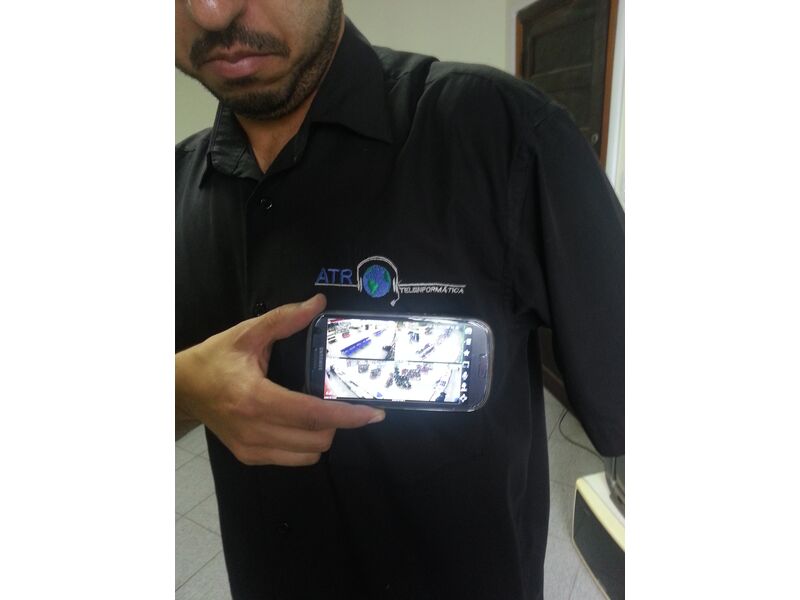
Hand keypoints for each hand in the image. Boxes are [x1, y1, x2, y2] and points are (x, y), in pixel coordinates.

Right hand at [175, 294, 384, 465]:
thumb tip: (318, 304)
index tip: (373, 413)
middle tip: (341, 400)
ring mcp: (251, 448)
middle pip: (317, 437)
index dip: (347, 415)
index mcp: (254, 397)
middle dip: (338, 421)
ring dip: (323, 434)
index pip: (311, 413)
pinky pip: (294, 459)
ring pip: (309, 454)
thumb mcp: (246, 333)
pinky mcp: (250, 457)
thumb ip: (284, 319)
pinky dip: (306, 444)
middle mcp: (254, 429)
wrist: (183, 389)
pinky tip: (302, 423)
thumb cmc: (215, 359)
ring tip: (321, 411)